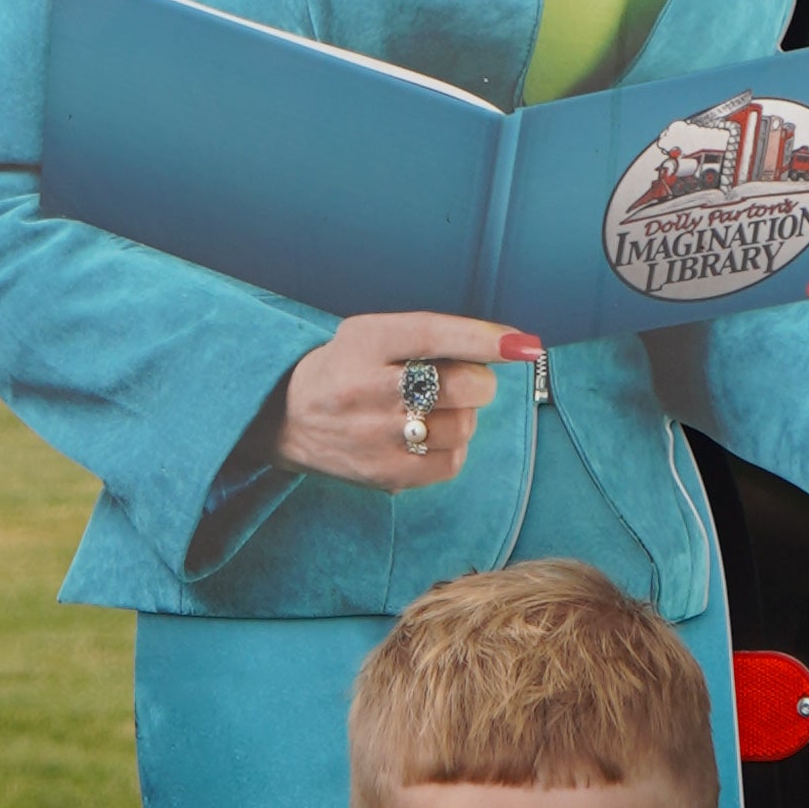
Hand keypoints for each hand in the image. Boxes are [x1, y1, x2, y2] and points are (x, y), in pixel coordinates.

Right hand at [269, 311, 543, 493]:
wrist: (285, 419)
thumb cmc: (346, 368)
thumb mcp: (372, 333)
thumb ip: (432, 336)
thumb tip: (510, 346)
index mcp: (364, 342)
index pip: (432, 335)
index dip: (482, 339)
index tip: (523, 345)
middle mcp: (366, 388)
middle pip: (459, 386)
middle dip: (479, 380)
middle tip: (464, 380)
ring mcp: (374, 436)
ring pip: (462, 426)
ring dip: (464, 416)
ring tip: (435, 410)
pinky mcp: (384, 474)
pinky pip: (451, 462)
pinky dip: (453, 447)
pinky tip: (429, 437)